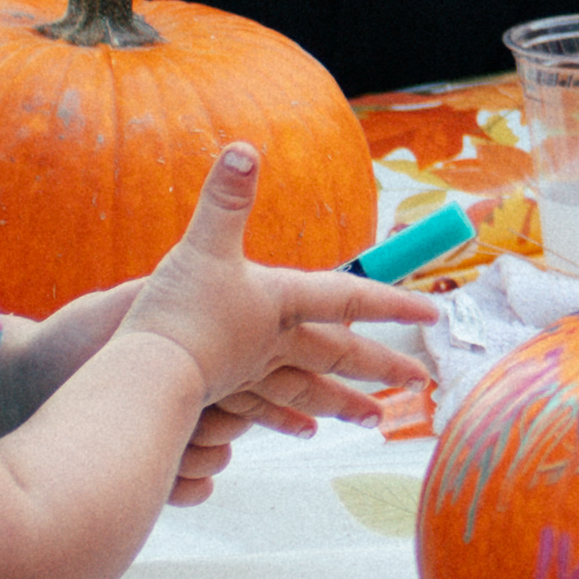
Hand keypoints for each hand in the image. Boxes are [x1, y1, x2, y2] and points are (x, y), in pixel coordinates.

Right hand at [87, 143, 439, 419]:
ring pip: (312, 388)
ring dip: (347, 403)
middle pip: (339, 354)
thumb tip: (243, 149)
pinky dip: (290, 418)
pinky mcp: (226, 394)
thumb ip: (224, 198)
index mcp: (281, 303)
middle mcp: (276, 341)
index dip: (391, 302)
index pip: (348, 299)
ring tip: (377, 419)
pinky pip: (266, 410)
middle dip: (382, 365)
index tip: (432, 312)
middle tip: (422, 380)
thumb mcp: (201, 245)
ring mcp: (253, 373)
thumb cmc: (177, 310)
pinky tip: (307, 429)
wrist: (146, 374)